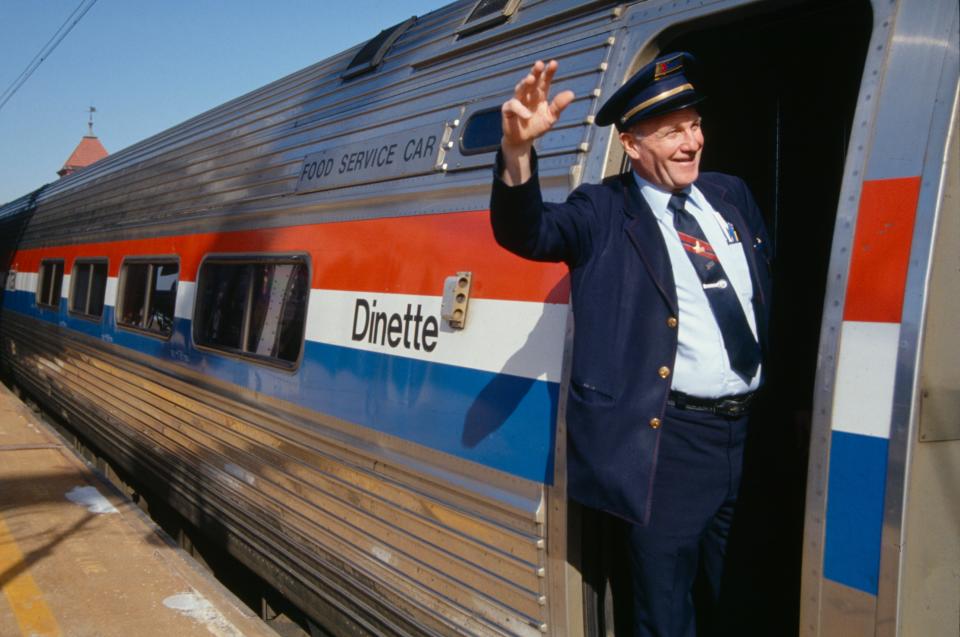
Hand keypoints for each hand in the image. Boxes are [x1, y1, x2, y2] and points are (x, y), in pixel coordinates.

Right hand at [500, 60, 574, 183]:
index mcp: (540, 94)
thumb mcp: (551, 117)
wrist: (523, 139)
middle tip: (540, 64)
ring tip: (531, 79)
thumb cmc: (537, 126)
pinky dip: (520, 109)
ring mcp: (517, 100)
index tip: (554, 63)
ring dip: (525, 83)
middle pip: (532, 80)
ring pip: (521, 88)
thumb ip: (559, 106)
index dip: (549, 72)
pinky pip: (514, 105)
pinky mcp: (508, 109)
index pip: (545, 81)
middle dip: (535, 72)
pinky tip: (528, 115)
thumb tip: (572, 93)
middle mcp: (529, 94)